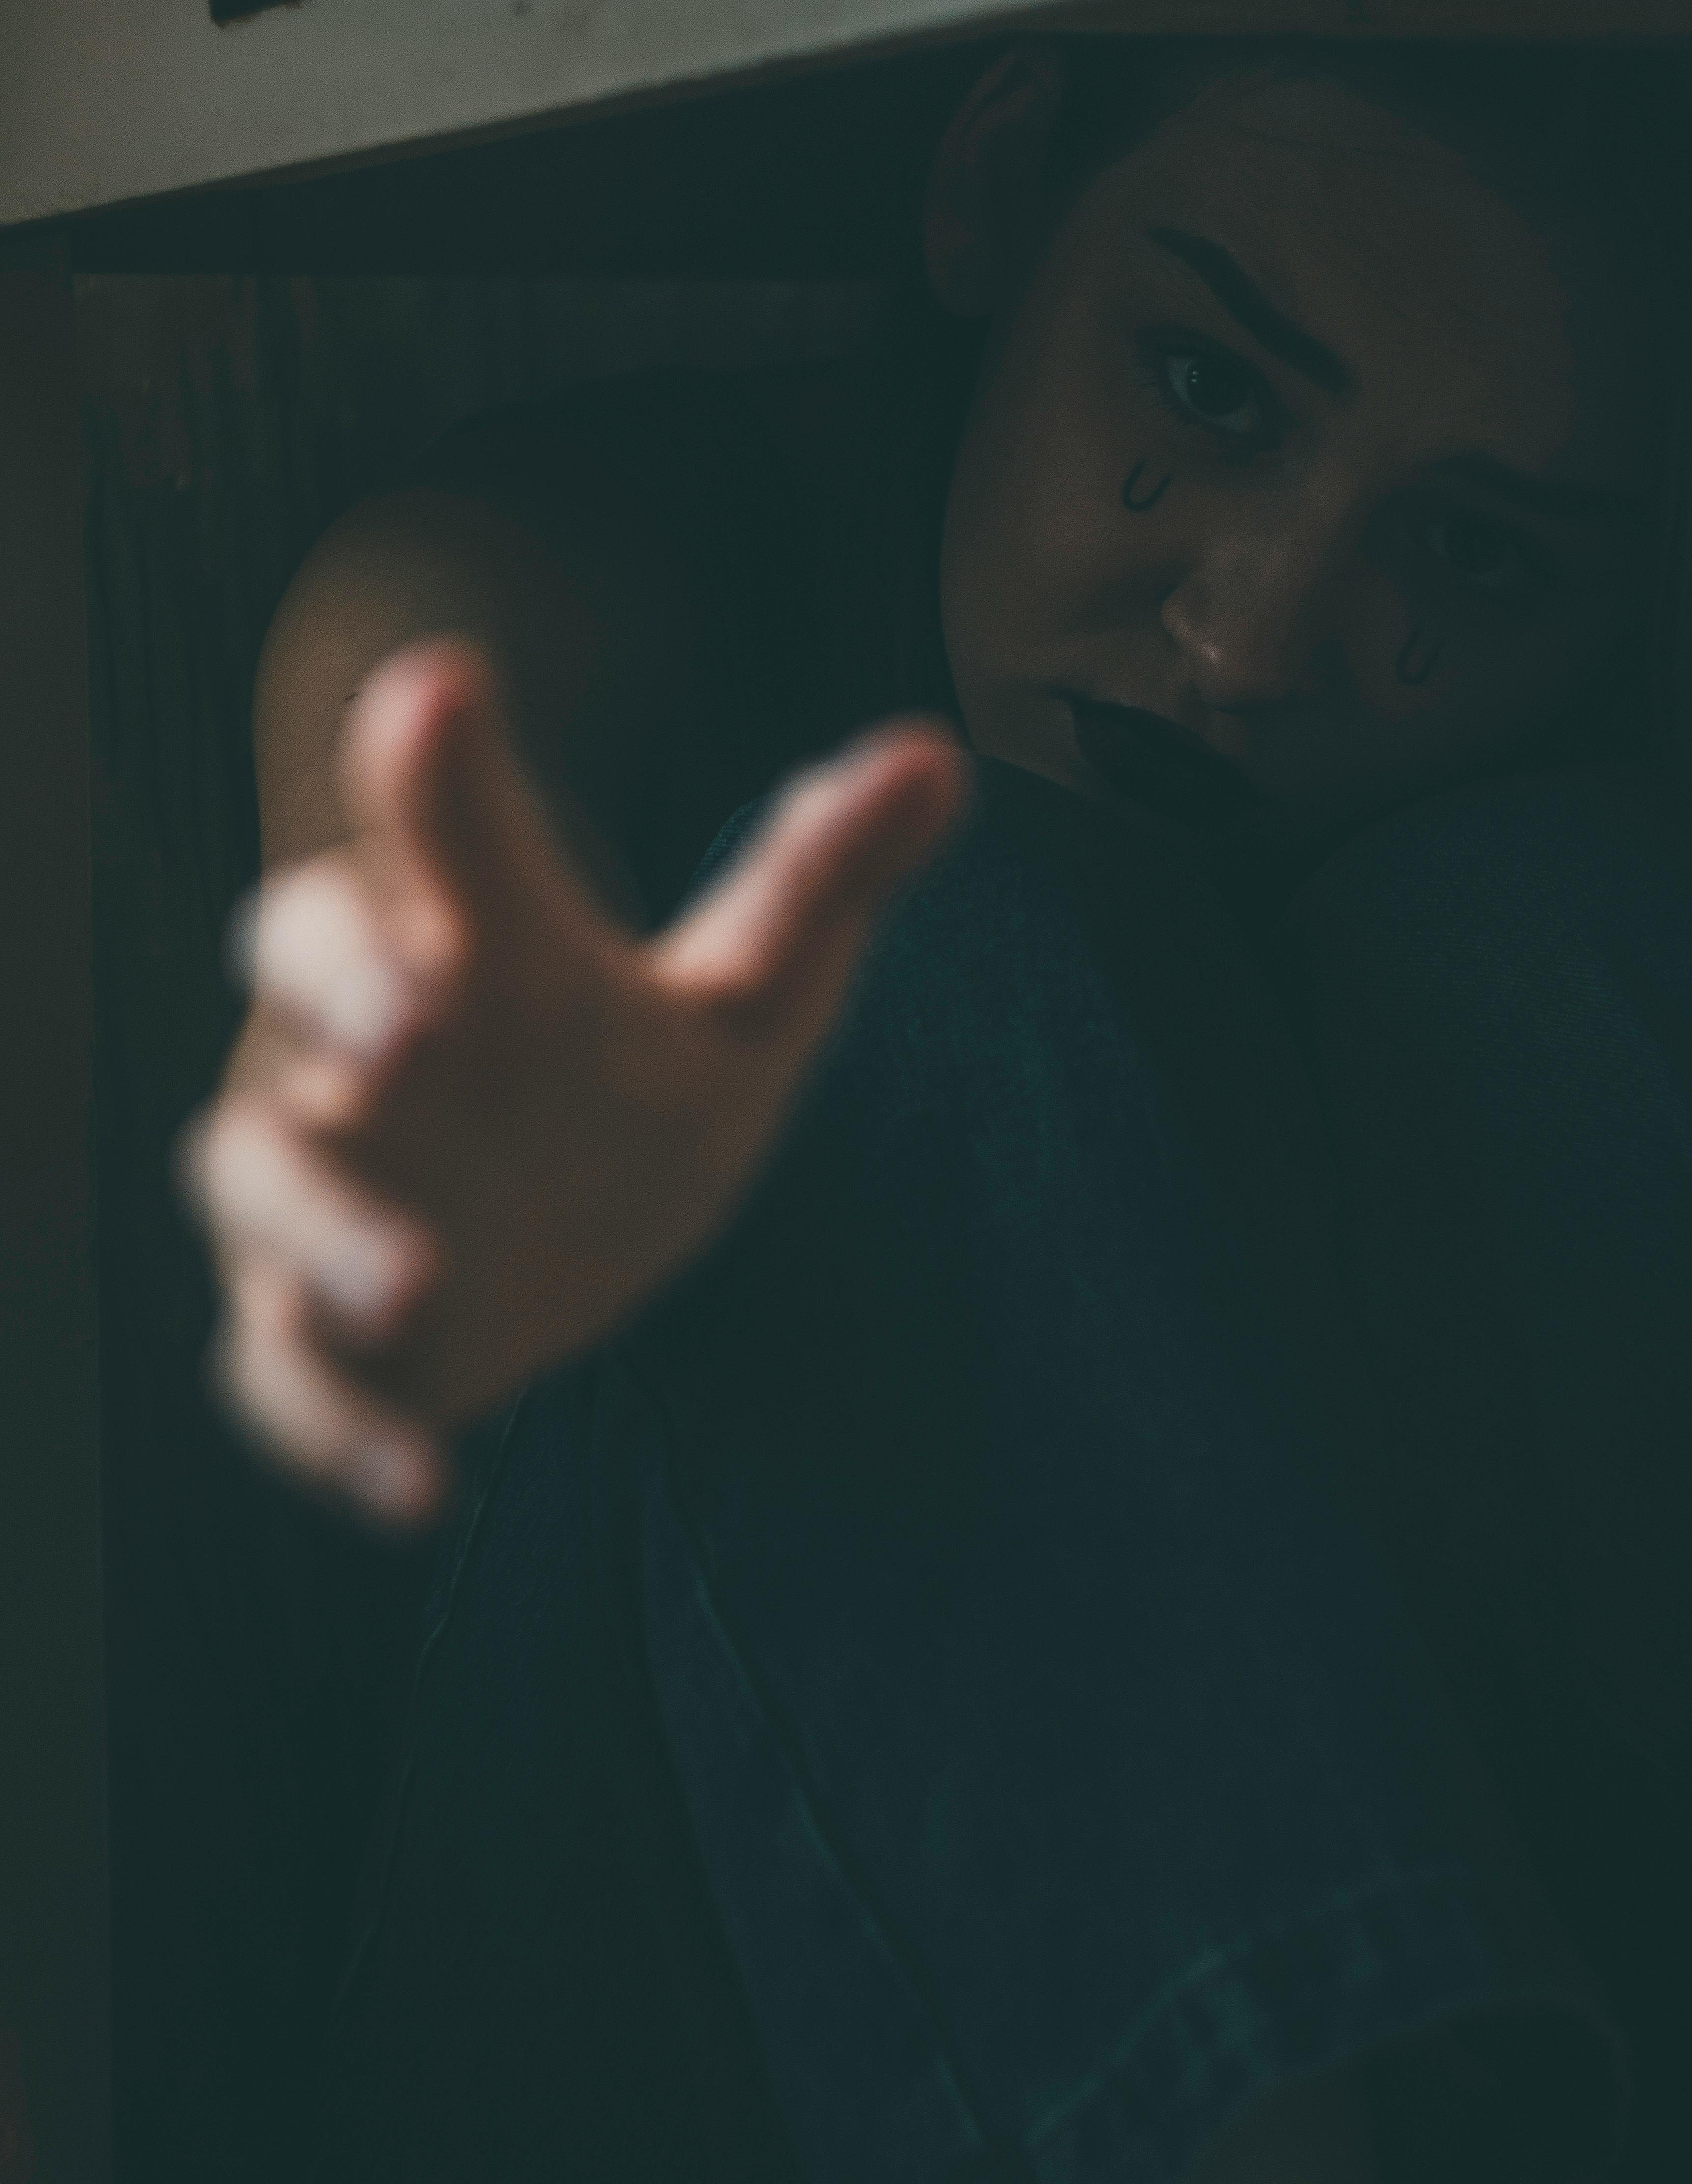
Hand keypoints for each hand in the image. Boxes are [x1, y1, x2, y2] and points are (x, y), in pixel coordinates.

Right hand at [183, 641, 967, 1523]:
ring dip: (321, 1222)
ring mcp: (323, 1174)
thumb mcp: (745, 993)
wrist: (567, 1229)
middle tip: (415, 1011)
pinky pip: (276, 1368)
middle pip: (297, 962)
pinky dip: (331, 1427)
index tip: (440, 690)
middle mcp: (366, 1033)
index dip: (428, 769)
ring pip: (256, 1168)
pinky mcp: (306, 1317)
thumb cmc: (636, 1079)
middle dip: (337, 979)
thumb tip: (943, 757)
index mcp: (470, 933)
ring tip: (416, 1282)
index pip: (434, 826)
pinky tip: (421, 1493)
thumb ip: (823, 877)